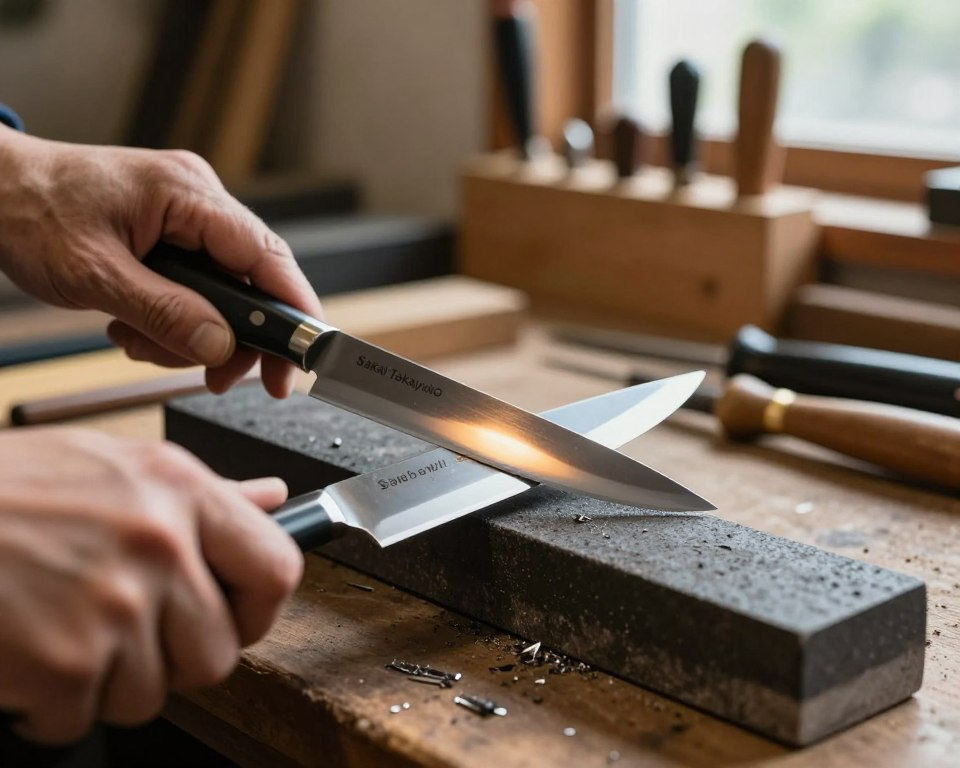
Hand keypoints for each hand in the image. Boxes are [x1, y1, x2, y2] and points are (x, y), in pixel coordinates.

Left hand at [0, 127, 322, 397]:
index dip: (292, 310)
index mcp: (188, 194)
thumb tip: (219, 346)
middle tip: (215, 378)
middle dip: (232, 337)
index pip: (265, 256)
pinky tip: (137, 326)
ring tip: (143, 341)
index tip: (302, 357)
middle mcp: (198, 201)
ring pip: (224, 294)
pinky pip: (198, 288)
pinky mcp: (173, 235)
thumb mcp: (94, 273)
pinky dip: (174, 319)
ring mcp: (187, 217)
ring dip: (191, 333)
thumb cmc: (28, 210)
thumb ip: (164, 311)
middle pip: (252, 282)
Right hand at [0, 428, 302, 744]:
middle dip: (171, 659)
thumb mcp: (113, 464)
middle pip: (216, 654)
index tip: (233, 616)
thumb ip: (205, 492)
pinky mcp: (63, 663)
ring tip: (60, 627)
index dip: (259, 608)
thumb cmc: (6, 490)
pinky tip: (25, 651)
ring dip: (106, 681)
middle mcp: (158, 546)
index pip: (277, 568)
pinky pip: (81, 719)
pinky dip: (50, 703)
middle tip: (123, 631)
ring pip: (150, 695)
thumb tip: (272, 499)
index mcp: (180, 490)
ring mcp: (113, 606)